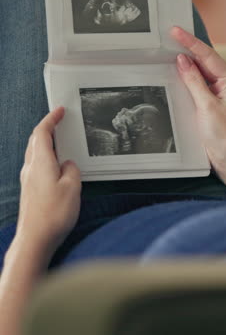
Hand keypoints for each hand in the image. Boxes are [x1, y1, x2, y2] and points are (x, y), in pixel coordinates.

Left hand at [15, 107, 80, 259]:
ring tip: (60, 141)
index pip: (42, 132)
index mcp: (41, 162)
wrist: (34, 240)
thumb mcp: (72, 187)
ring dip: (46, 142)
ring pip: (34, 153)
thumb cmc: (53, 215)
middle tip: (59, 122)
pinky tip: (56, 166)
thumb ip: (71, 170)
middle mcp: (30, 168)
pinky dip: (45, 157)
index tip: (59, 111)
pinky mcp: (29, 190)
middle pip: (35, 140)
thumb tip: (68, 165)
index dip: (51, 119)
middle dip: (47, 128)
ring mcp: (28, 179)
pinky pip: (36, 165)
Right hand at [171, 27, 225, 171]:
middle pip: (205, 60)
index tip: (176, 32)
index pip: (208, 56)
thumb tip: (183, 61)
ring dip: (186, 62)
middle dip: (188, 48)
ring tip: (170, 51)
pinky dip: (186, 78)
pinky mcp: (211, 103)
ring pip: (201, 72)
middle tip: (170, 37)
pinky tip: (176, 74)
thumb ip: (194, 81)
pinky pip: (198, 84)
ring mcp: (219, 94)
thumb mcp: (206, 106)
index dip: (190, 42)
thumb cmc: (225, 136)